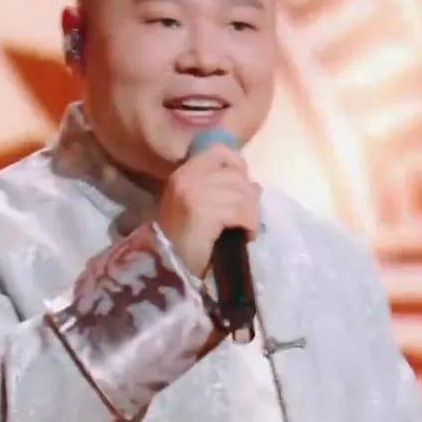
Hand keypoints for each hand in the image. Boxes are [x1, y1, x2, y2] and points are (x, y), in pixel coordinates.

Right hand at [158, 143, 259, 276]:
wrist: (167, 270)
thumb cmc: (183, 244)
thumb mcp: (195, 208)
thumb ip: (218, 189)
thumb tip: (253, 184)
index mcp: (183, 174)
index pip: (219, 151)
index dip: (238, 167)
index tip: (243, 189)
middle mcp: (186, 178)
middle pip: (236, 174)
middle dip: (249, 197)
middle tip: (247, 218)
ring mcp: (194, 193)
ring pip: (242, 192)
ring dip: (251, 214)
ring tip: (247, 229)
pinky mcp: (203, 211)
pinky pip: (240, 210)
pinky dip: (249, 224)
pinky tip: (245, 236)